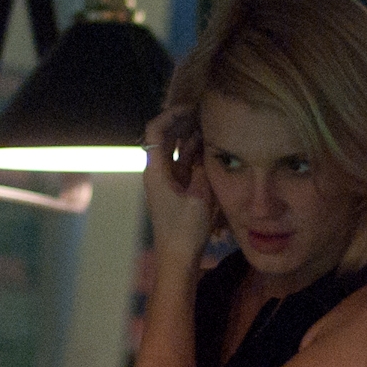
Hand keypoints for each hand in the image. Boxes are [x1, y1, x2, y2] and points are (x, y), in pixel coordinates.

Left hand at [140, 107, 214, 264]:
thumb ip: (203, 169)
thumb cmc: (184, 231)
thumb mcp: (199, 197)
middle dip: (183, 121)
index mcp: (156, 171)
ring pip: (177, 149)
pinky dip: (196, 153)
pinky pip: (185, 163)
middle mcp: (158, 171)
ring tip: (212, 123)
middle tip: (205, 111)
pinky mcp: (178, 188)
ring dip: (192, 136)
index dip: (171, 114)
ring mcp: (168, 179)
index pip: (155, 131)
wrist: (178, 258)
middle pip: (166, 136)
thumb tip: (207, 148)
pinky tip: (211, 145)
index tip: (191, 108)